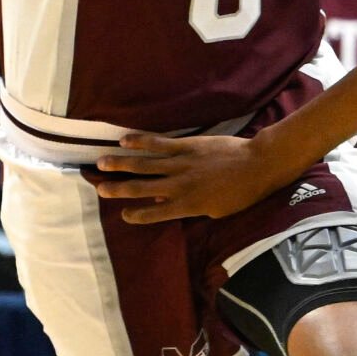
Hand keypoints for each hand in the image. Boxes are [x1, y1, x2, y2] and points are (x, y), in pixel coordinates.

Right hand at [91, 134, 280, 223]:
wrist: (258, 165)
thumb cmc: (242, 193)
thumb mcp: (216, 210)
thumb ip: (192, 208)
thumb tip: (168, 202)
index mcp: (187, 206)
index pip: (153, 213)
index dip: (137, 215)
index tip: (124, 215)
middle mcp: (178, 186)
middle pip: (140, 188)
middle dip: (117, 189)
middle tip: (98, 189)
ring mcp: (181, 164)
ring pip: (143, 164)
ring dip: (120, 164)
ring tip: (101, 164)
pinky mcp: (187, 145)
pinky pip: (158, 143)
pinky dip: (140, 141)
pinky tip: (123, 140)